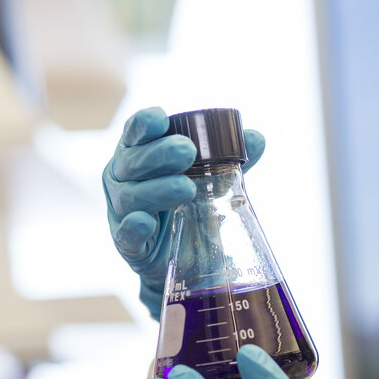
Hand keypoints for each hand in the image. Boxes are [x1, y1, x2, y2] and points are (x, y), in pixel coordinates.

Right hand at [103, 106, 264, 318]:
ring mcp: (122, 211)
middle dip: (159, 154)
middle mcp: (123, 178)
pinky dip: (134, 227)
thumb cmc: (189, 207)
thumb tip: (255, 138)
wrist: (185, 259)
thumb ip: (229, 160)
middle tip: (187, 150)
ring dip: (157, 189)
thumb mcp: (209, 182)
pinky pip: (126, 235)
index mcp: (139, 155)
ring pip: (132, 196)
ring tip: (186, 187)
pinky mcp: (128, 244)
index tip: (162, 119)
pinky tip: (145, 222)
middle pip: (134, 161)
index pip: (136, 133)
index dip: (145, 124)